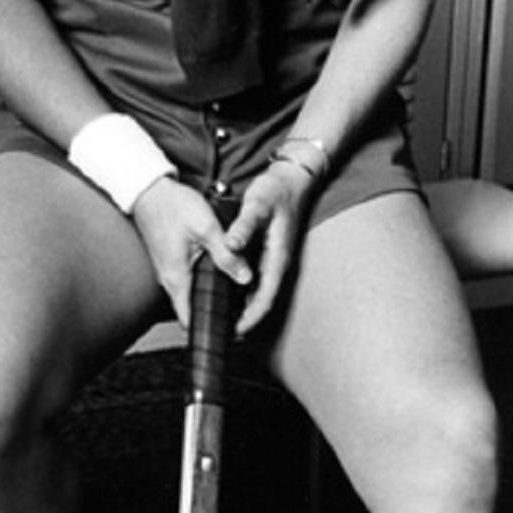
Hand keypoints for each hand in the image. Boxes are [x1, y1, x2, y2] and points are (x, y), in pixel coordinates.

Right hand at [130, 178, 252, 327]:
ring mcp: (168, 271)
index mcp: (177, 278)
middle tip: (239, 313)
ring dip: (210, 295)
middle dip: (215, 312)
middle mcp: (169, 280)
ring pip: (192, 294)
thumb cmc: (173, 206)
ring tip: (234, 293)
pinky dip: (204, 281)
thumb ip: (226, 255)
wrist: (149, 190)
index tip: (230, 330)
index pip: (190, 320)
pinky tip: (219, 271)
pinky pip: (188, 280)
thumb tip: (245, 277)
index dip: (210, 328)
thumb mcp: (206, 228)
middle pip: (193, 309)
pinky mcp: (170, 261)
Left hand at [220, 158, 316, 333]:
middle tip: (221, 331)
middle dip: (245, 319)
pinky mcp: (268, 255)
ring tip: (221, 318)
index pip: (266, 298)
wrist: (291, 179)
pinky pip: (256, 281)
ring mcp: (274, 260)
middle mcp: (277, 263)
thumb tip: (231, 245)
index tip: (235, 332)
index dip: (251, 318)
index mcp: (277, 257)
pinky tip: (227, 293)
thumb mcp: (257, 205)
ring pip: (258, 293)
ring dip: (243, 308)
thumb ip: (243, 226)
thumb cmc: (276, 191)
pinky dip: (243, 292)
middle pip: (262, 301)